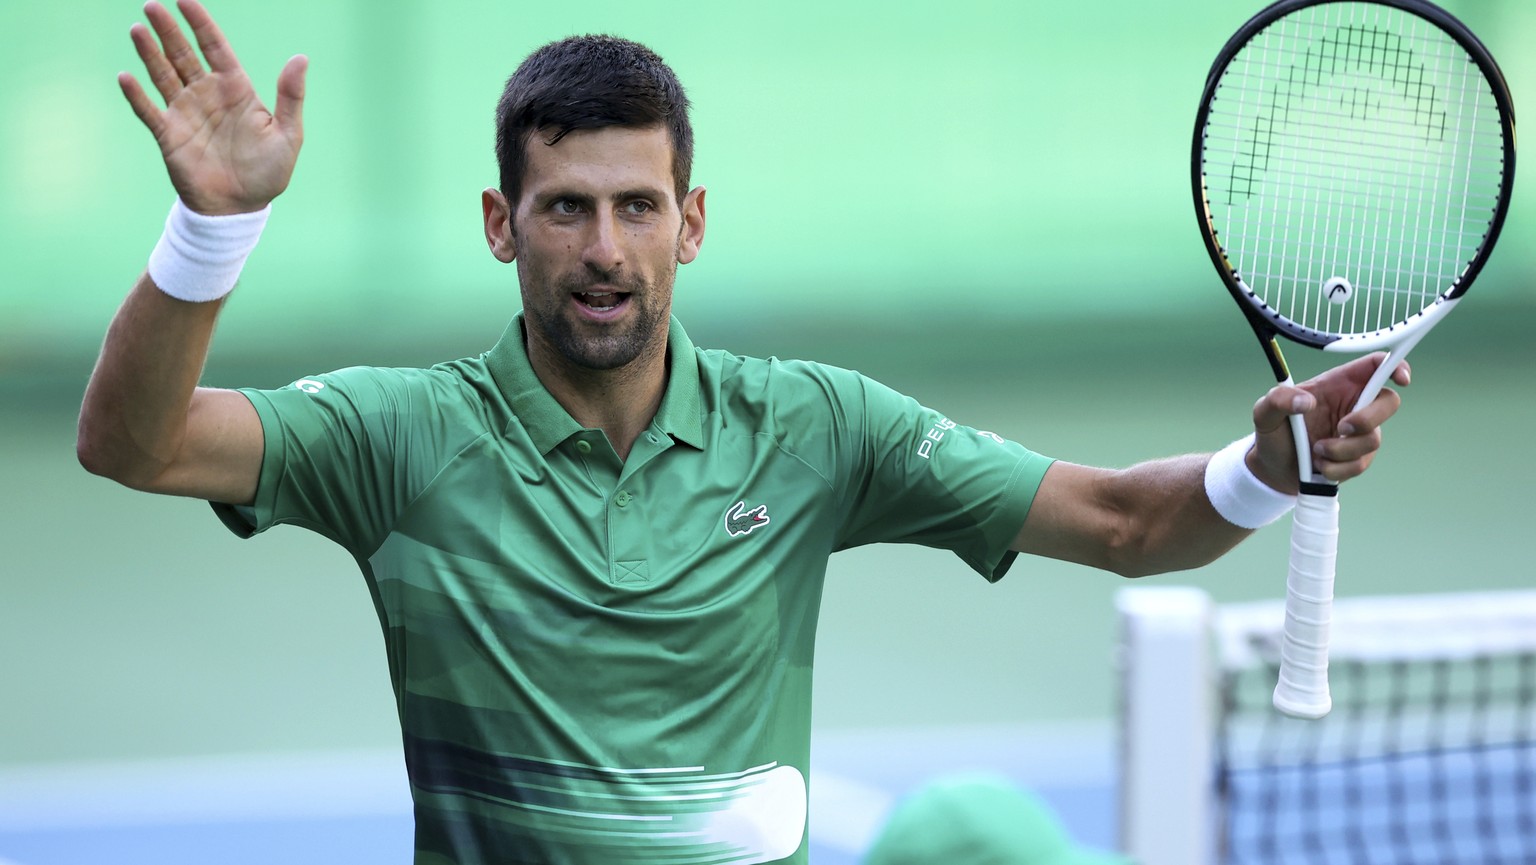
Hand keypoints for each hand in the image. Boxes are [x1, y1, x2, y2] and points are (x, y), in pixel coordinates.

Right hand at [120, 0, 306, 214]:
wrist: (241, 207)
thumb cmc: (267, 172)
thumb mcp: (287, 134)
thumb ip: (291, 96)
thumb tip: (300, 59)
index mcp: (235, 89)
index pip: (215, 47)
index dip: (201, 23)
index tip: (185, 0)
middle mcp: (207, 94)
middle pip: (183, 54)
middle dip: (168, 30)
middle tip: (152, 5)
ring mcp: (185, 113)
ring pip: (163, 75)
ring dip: (150, 53)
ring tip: (138, 30)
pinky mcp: (169, 135)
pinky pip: (149, 111)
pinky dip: (137, 96)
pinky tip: (126, 77)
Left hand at [1247, 353, 1410, 492]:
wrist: (1273, 467)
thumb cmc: (1274, 432)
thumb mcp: (1264, 411)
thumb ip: (1279, 399)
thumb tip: (1306, 402)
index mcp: (1337, 384)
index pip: (1376, 366)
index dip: (1395, 366)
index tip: (1401, 379)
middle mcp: (1354, 405)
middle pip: (1389, 403)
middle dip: (1368, 418)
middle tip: (1341, 428)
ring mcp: (1359, 432)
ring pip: (1373, 439)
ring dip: (1341, 449)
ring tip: (1315, 450)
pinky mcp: (1358, 458)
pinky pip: (1361, 464)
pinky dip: (1337, 468)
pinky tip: (1319, 464)